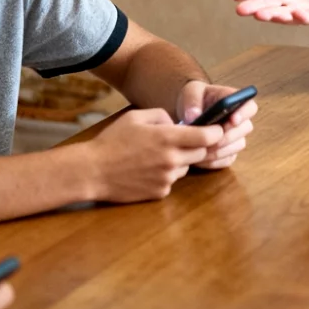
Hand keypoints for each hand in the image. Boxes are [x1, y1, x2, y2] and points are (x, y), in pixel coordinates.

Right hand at [84, 108, 221, 200]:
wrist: (92, 171)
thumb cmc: (112, 141)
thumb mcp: (135, 117)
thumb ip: (161, 116)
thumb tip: (177, 123)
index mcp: (167, 138)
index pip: (207, 136)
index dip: (215, 132)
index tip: (216, 129)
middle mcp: (171, 160)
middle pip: (200, 153)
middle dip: (195, 146)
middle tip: (179, 141)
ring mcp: (167, 178)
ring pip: (185, 168)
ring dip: (178, 161)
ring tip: (153, 157)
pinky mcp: (160, 192)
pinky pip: (171, 181)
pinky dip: (164, 175)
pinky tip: (145, 170)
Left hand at [177, 81, 257, 169]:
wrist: (186, 115)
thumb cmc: (192, 99)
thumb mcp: (190, 92)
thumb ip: (192, 101)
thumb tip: (194, 116)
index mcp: (234, 100)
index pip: (250, 106)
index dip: (244, 114)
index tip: (232, 120)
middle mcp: (240, 119)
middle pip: (246, 128)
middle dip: (229, 135)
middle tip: (210, 139)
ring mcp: (236, 137)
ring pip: (238, 145)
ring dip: (220, 149)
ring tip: (199, 149)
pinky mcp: (229, 152)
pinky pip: (228, 159)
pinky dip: (214, 161)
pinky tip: (199, 158)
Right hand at [233, 0, 308, 24]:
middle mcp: (284, 2)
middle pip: (267, 5)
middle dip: (255, 7)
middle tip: (241, 10)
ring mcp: (298, 11)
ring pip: (283, 14)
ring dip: (272, 15)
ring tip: (260, 15)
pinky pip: (308, 17)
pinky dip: (302, 16)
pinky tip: (296, 13)